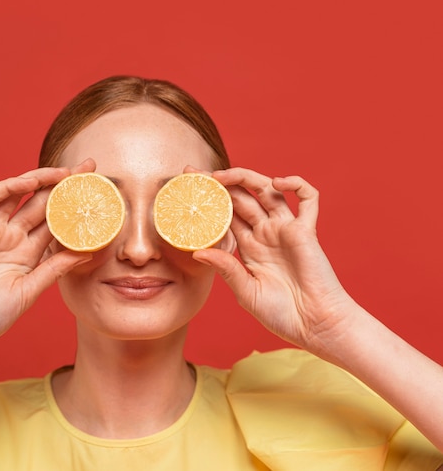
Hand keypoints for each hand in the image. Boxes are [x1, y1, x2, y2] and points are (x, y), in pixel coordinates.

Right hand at [0, 161, 94, 355]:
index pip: (57, 222)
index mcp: (28, 254)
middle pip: (44, 203)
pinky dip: (10, 186)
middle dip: (65, 184)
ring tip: (67, 171)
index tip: (98, 194)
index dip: (75, 207)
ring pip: (21, 195)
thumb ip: (55, 269)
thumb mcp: (29, 291)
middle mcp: (13, 238)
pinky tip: (31, 181)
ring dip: (42, 180)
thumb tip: (88, 252)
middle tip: (89, 167)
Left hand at [193, 167, 353, 351]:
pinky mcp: (306, 231)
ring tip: (222, 176)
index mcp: (248, 245)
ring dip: (245, 177)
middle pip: (240, 196)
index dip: (208, 200)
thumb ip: (226, 269)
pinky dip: (297, 184)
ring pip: (266, 190)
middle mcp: (265, 232)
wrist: (315, 327)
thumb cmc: (282, 315)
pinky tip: (278, 182)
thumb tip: (197, 252)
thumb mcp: (246, 292)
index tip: (186, 189)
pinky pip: (308, 199)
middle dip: (218, 183)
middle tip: (194, 175)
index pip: (225, 213)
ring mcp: (285, 228)